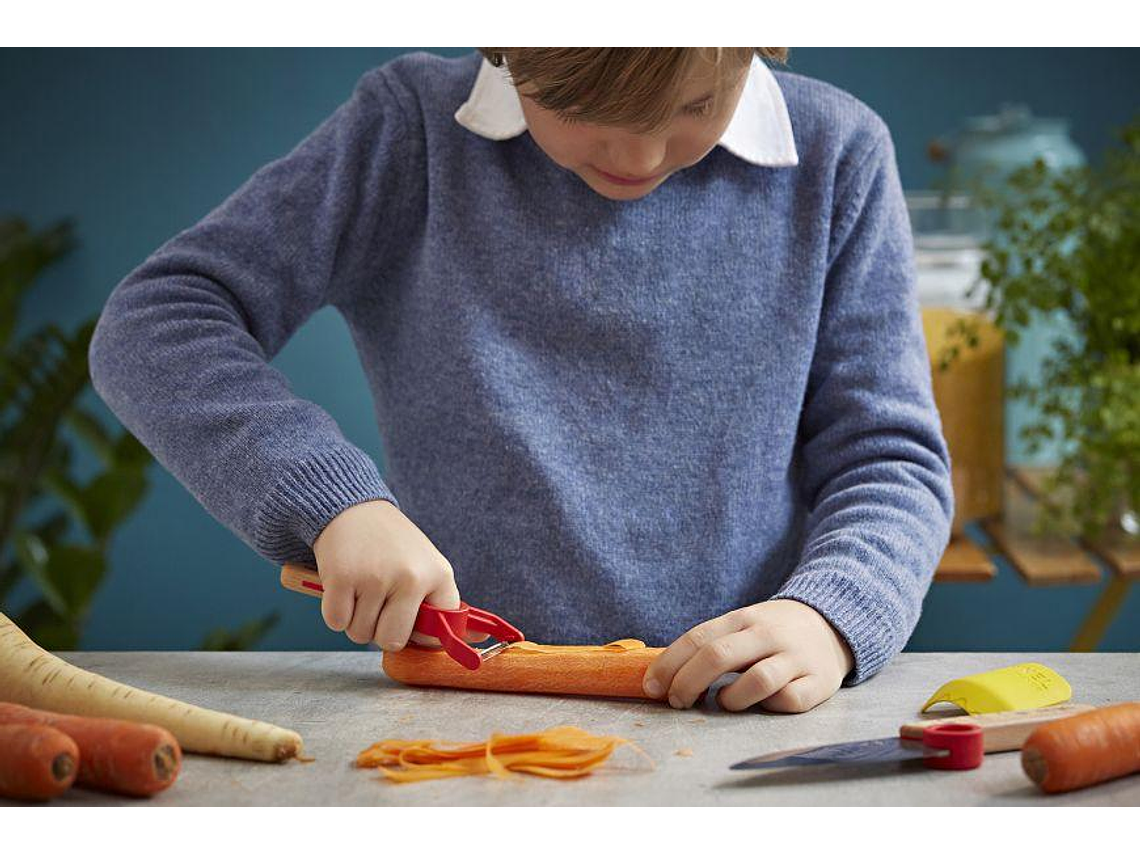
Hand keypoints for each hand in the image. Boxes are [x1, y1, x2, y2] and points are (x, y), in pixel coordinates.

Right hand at [312, 500, 460, 650]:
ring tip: (361, 588)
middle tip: (378, 603)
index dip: (417, 633)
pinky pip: (336, 623)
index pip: (437, 634)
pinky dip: (335, 612)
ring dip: (355, 619)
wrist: (353, 508)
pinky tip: (344, 586)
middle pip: (392, 641)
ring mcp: (376, 578)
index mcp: (438, 575)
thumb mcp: (427, 565)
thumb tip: (480, 639)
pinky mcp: (343, 578)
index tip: (408, 619)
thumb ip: (443, 604)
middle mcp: (411, 577)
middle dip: (379, 631)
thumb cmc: (392, 545)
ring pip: (360, 634)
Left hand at [642, 600, 854, 713]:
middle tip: (676, 702)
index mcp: (742, 618)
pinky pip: (790, 701)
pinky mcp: (819, 682)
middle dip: (688, 683)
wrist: (831, 624)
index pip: (698, 638)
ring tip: (724, 701)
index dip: (669, 665)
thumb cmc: (770, 634)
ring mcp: (795, 657)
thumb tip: (663, 677)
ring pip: (757, 680)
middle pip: (719, 656)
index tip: (651, 687)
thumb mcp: (740, 627)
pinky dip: (770, 707)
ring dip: (730, 698)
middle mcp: (768, 634)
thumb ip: (709, 646)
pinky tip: (763, 704)